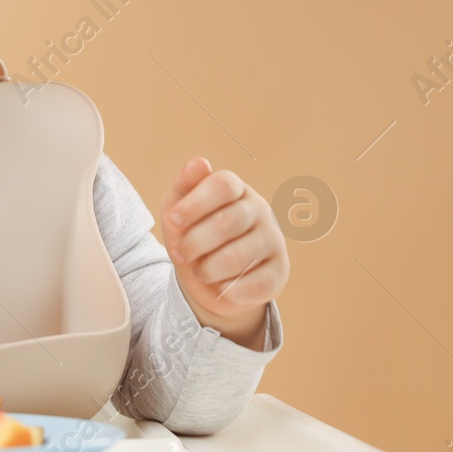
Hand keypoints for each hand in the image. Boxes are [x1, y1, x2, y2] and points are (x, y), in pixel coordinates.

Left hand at [161, 157, 289, 346]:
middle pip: (227, 222)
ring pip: (236, 257)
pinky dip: (226, 289)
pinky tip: (221, 285)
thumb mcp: (178, 210)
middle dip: (194, 242)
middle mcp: (260, 210)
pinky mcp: (280, 271)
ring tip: (199, 270)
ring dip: (207, 269)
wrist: (209, 279)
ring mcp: (274, 240)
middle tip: (180, 253)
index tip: (173, 220)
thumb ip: (185, 185)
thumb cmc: (192, 234)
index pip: (222, 185)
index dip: (195, 203)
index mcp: (236, 189)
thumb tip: (199, 162)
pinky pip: (252, 284)